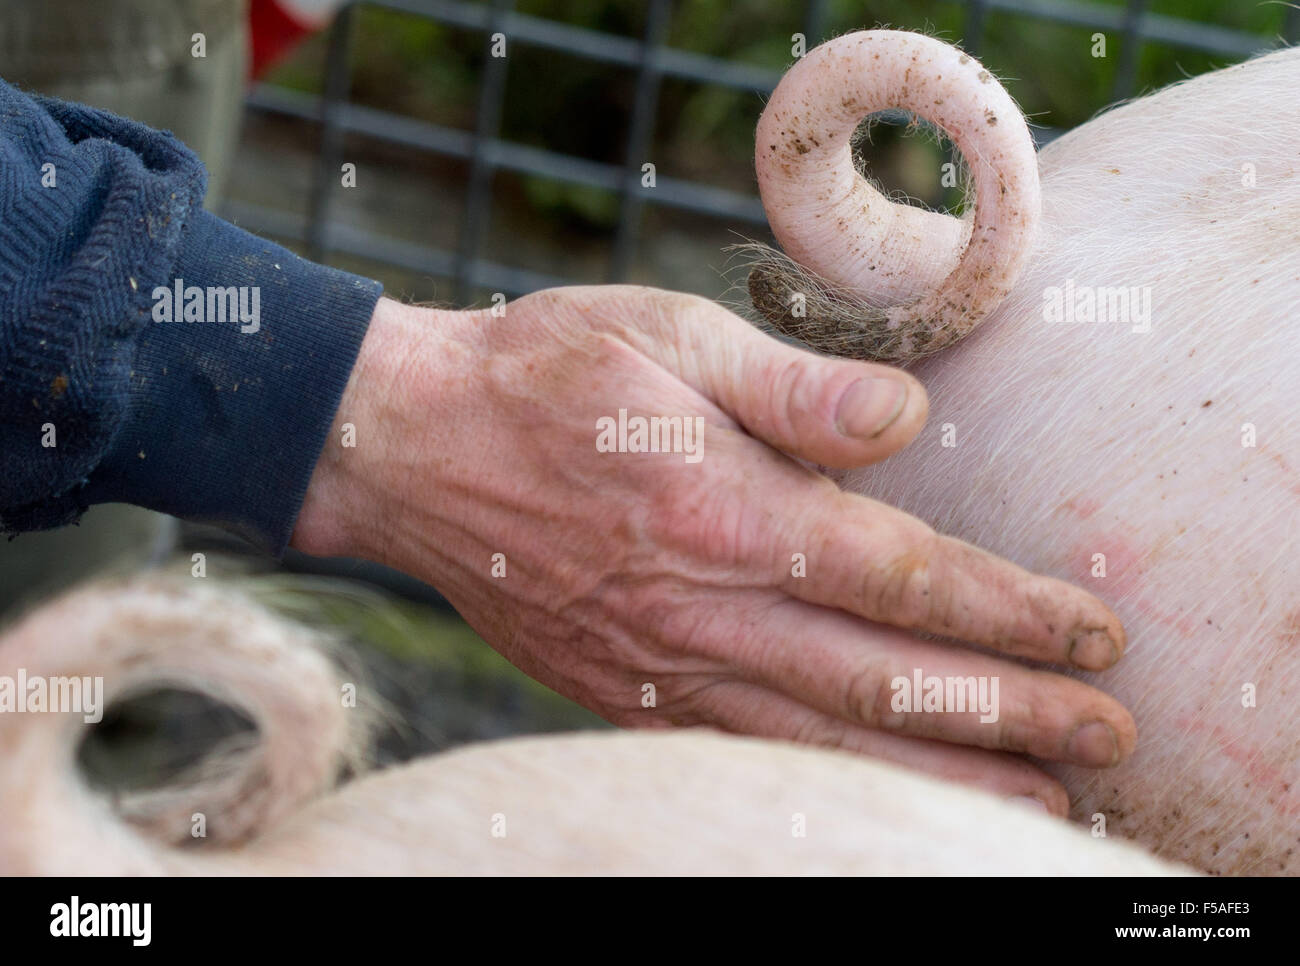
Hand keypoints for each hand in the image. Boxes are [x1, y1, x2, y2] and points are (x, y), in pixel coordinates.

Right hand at [293, 287, 1133, 812]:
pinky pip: (747, 756)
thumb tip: (904, 422)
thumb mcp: (669, 335)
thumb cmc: (546, 375)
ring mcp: (661, 667)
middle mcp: (702, 608)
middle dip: (1008, 716)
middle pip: (885, 680)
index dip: (1010, 614)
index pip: (904, 577)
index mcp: (726, 510)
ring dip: (940, 777)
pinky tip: (886, 796)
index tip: (1093, 635)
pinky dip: (833, 784)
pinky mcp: (625, 696)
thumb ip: (794, 386)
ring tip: (1034, 806)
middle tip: (1105, 743)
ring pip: (825, 742)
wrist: (413, 448)